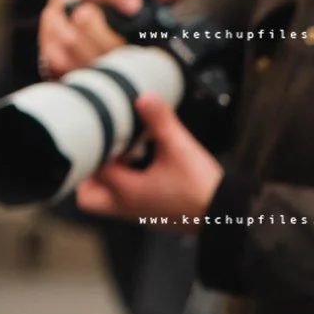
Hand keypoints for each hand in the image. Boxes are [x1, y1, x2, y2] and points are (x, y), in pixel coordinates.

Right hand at [38, 0, 199, 77]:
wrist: (80, 23)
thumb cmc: (113, 7)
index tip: (135, 6)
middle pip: (83, 15)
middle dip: (111, 37)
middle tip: (132, 52)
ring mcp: (51, 20)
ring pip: (71, 40)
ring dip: (98, 57)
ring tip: (119, 67)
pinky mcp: (45, 44)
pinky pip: (58, 59)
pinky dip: (81, 69)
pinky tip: (99, 75)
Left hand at [74, 85, 223, 221]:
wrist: (225, 216)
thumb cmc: (202, 188)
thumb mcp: (180, 148)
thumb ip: (160, 121)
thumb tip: (145, 98)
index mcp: (127, 190)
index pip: (93, 169)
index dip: (97, 149)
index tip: (107, 135)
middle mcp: (128, 206)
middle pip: (87, 197)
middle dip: (90, 176)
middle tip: (107, 154)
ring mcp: (140, 214)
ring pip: (107, 202)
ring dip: (109, 181)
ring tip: (128, 159)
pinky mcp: (153, 216)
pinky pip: (128, 204)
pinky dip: (128, 188)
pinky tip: (147, 170)